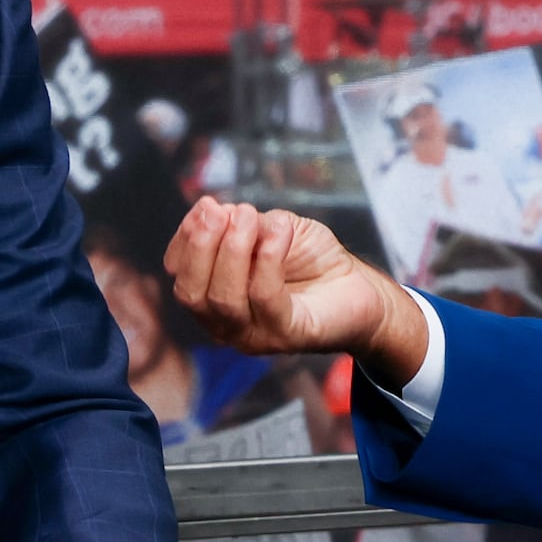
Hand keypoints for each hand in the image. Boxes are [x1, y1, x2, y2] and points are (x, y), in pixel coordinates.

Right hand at [168, 196, 428, 386]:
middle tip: (221, 209)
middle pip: (192, 294)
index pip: (181, 277)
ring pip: (223, 299)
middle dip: (200, 246)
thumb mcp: (272, 230)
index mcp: (214, 299)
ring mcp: (255, 336)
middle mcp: (226, 325)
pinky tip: (279, 231)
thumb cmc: (312, 259)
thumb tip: (216, 212)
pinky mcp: (288, 336)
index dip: (186, 239)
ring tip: (248, 215)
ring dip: (233, 249)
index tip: (207, 205)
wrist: (360, 286)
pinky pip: (266, 298)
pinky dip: (268, 259)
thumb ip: (244, 224)